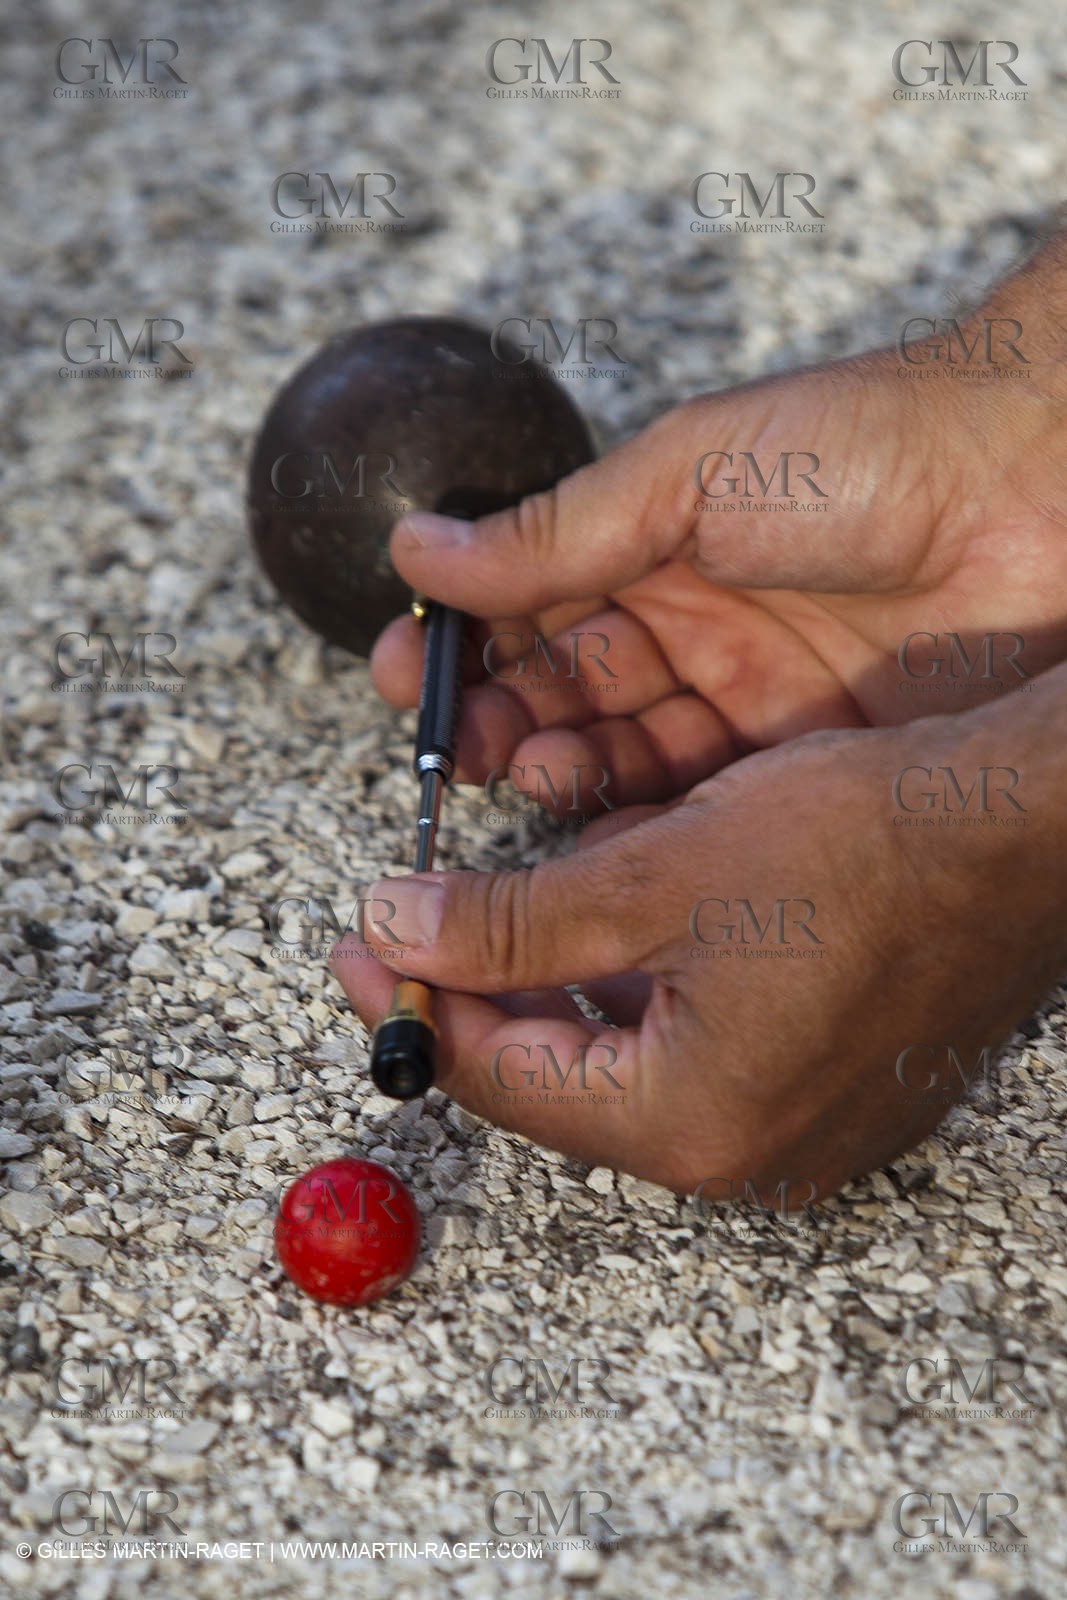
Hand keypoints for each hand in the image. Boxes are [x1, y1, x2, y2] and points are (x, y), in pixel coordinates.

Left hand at [331, 668, 1066, 1196]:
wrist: (1020, 832)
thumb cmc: (861, 850)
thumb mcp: (651, 877)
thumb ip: (508, 922)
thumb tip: (395, 932)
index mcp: (685, 1120)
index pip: (500, 1078)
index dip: (412, 1006)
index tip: (357, 948)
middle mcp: (741, 1150)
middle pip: (562, 1077)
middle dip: (485, 993)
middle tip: (419, 922)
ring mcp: (793, 1124)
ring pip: (629, 1053)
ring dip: (564, 980)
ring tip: (518, 901)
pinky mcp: (827, 1081)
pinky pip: (698, 1040)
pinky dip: (644, 980)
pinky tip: (627, 909)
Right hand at [370, 236, 1066, 813]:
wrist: (1040, 492)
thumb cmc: (868, 448)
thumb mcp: (687, 477)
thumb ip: (556, 532)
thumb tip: (419, 548)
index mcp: (659, 546)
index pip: (534, 612)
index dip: (466, 650)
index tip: (409, 680)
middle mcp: (698, 627)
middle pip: (570, 695)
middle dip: (504, 722)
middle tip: (463, 748)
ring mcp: (753, 699)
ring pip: (629, 756)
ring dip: (565, 769)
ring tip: (530, 769)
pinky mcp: (808, 760)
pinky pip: (706, 804)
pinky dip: (646, 819)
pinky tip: (602, 826)